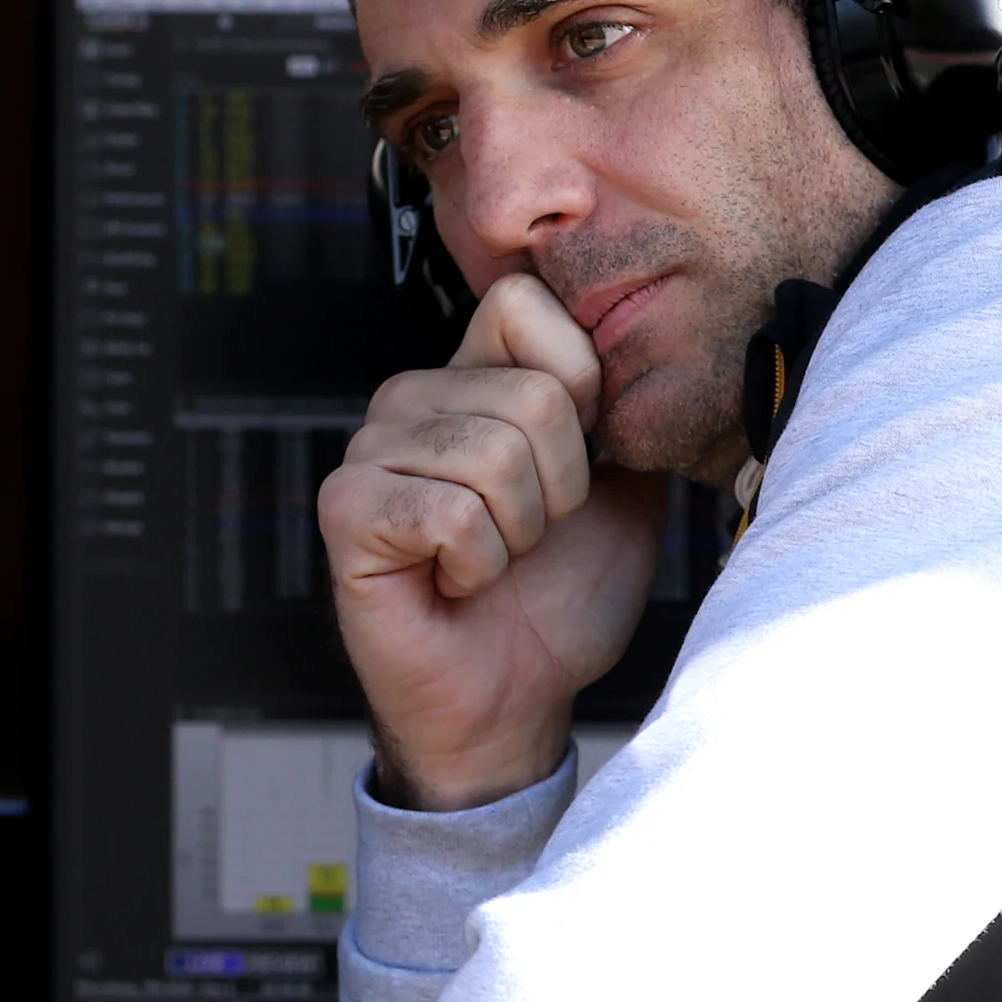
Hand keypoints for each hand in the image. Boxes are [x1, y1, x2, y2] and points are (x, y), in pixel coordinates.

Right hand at [318, 272, 667, 810]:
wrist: (514, 698)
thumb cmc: (559, 599)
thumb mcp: (623, 490)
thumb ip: (628, 412)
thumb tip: (656, 354)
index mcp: (472, 377)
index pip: (524, 304)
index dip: (582, 386)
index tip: (580, 463)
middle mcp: (411, 400)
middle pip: (531, 393)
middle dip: (560, 489)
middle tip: (527, 538)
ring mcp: (369, 452)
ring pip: (494, 456)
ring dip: (518, 535)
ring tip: (488, 562)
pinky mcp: (345, 511)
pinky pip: (450, 515)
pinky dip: (476, 566)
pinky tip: (452, 583)